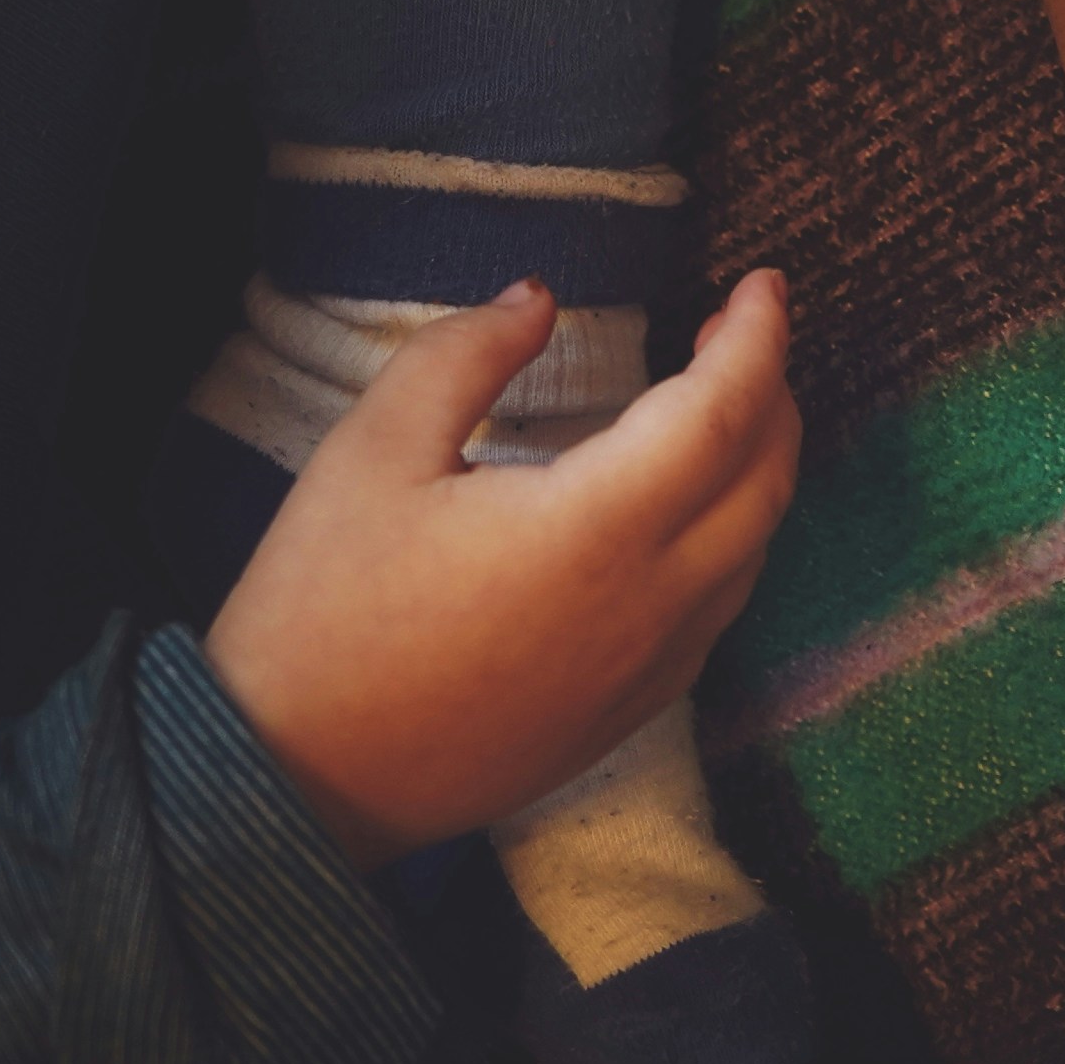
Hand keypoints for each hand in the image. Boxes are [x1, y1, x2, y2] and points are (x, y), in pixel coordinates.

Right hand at [204, 271, 801, 865]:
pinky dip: (732, 538)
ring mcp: (648, 669)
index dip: (756, 334)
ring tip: (716, 404)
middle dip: (770, 390)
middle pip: (764, 478)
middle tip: (735, 330)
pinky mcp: (630, 712)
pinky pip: (719, 609)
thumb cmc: (320, 611)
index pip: (723, 409)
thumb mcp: (371, 451)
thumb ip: (465, 355)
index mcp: (593, 528)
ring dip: (757, 465)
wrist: (294, 782)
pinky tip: (684, 510)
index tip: (762, 281)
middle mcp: (647, 603)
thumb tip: (536, 298)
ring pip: (753, 548)